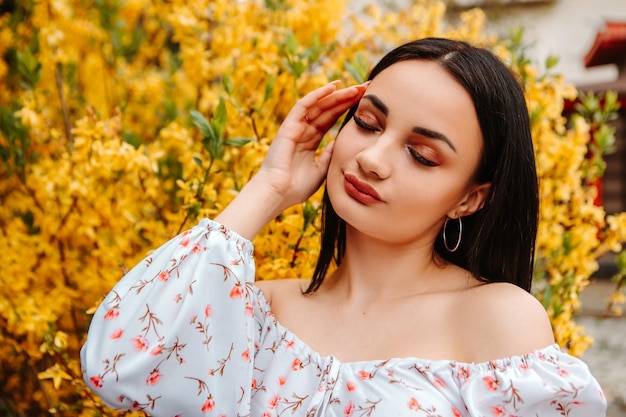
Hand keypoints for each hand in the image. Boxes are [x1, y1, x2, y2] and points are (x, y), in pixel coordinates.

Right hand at [216, 81, 367, 239]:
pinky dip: (318, 95)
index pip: (331, 120)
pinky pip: (304, 105)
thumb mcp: (320, 170)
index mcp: (310, 141)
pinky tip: (334, 87)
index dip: (347, 109)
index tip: (365, 102)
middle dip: (347, 98)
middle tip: (366, 88)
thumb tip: (340, 143)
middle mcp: (303, 131)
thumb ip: (329, 154)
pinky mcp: (288, 126)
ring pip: (319, 105)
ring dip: (338, 95)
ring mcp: (295, 127)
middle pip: (328, 109)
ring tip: (356, 87)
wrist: (277, 194)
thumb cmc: (295, 188)